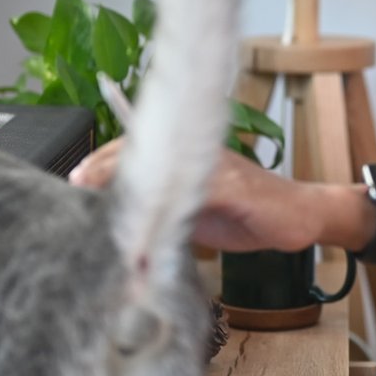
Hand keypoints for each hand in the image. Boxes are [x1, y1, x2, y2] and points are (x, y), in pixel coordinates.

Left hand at [69, 140, 339, 253]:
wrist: (298, 217)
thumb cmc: (248, 214)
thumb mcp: (196, 213)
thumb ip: (164, 212)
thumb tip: (125, 226)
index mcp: (188, 158)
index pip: (139, 150)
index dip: (105, 160)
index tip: (76, 176)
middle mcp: (200, 154)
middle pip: (145, 148)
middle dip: (107, 163)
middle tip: (77, 179)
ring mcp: (217, 166)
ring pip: (165, 163)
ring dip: (131, 175)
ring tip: (100, 186)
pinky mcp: (235, 185)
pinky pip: (198, 188)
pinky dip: (173, 202)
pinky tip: (151, 214)